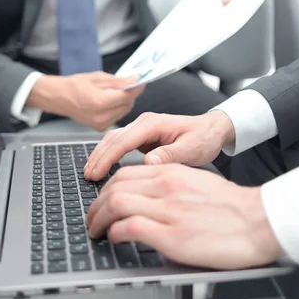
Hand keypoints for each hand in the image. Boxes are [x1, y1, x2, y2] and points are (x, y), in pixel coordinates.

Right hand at [28, 72, 144, 131]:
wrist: (58, 98)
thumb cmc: (74, 85)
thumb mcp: (97, 78)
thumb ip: (118, 81)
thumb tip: (135, 80)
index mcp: (99, 102)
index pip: (127, 96)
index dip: (136, 87)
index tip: (140, 80)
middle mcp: (101, 117)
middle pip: (128, 105)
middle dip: (130, 94)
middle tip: (128, 83)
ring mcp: (100, 124)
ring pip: (124, 111)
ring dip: (125, 101)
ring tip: (116, 92)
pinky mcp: (100, 128)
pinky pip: (117, 116)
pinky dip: (118, 108)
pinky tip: (111, 101)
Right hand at [84, 110, 234, 180]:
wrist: (212, 129)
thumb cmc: (204, 137)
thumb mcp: (192, 148)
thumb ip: (170, 155)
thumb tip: (148, 162)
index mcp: (153, 124)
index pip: (123, 140)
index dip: (107, 158)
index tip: (96, 173)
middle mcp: (143, 123)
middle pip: (112, 138)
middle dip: (98, 157)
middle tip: (87, 176)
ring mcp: (141, 128)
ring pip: (113, 139)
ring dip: (100, 155)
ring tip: (89, 172)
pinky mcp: (142, 135)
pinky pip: (119, 143)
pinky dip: (108, 154)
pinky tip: (102, 166)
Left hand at [86, 164, 282, 269]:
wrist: (259, 220)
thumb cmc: (232, 206)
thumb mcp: (196, 183)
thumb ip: (170, 185)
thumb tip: (148, 196)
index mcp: (171, 173)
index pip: (125, 173)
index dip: (106, 188)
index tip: (101, 200)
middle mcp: (166, 186)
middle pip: (115, 186)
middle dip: (96, 204)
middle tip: (91, 218)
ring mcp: (168, 210)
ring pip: (116, 203)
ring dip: (98, 219)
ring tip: (95, 231)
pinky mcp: (172, 235)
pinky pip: (129, 227)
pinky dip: (115, 233)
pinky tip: (114, 239)